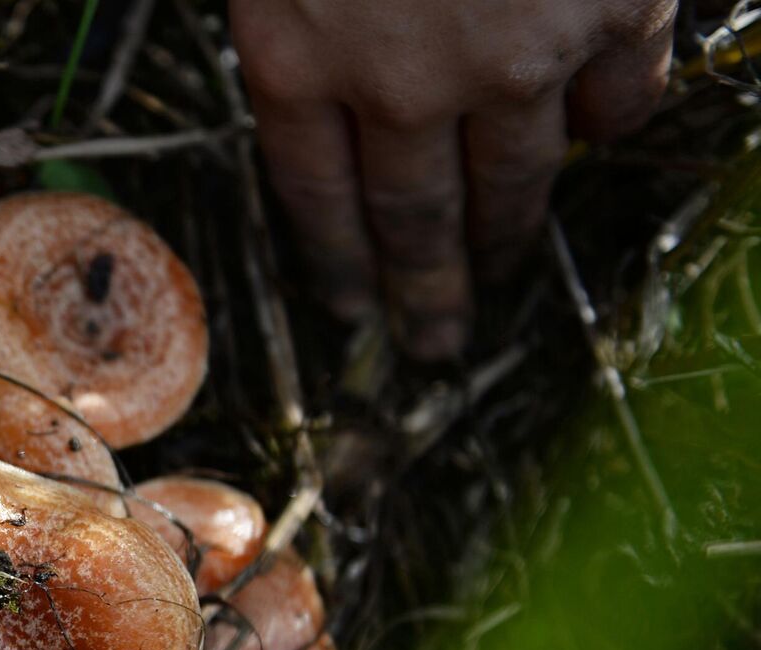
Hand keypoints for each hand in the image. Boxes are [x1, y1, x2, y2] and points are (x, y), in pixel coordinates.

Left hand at [229, 0, 676, 358]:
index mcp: (298, 51)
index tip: (350, 311)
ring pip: (516, 177)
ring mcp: (515, 52)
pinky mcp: (613, 10)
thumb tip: (315, 68)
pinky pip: (622, 100)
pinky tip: (596, 135)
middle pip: (410, 215)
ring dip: (506, 235)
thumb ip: (299, 10)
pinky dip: (608, 120)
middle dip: (422, 290)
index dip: (335, 260)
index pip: (312, 194)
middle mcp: (402, 79)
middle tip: (433, 345)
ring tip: (501, 276)